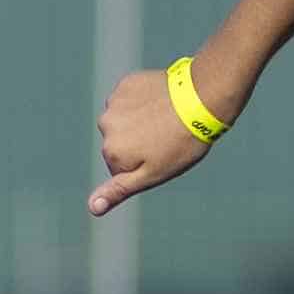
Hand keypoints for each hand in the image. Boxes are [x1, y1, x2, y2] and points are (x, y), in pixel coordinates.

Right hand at [88, 65, 212, 215]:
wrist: (201, 100)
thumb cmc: (182, 143)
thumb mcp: (153, 174)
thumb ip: (119, 190)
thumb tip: (91, 208)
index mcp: (112, 152)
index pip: (120, 167)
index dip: (145, 165)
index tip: (163, 156)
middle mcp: (106, 125)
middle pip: (119, 142)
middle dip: (138, 143)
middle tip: (167, 138)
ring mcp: (115, 102)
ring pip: (124, 120)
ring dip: (140, 121)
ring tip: (167, 120)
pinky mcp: (127, 84)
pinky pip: (130, 99)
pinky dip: (143, 102)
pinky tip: (163, 102)